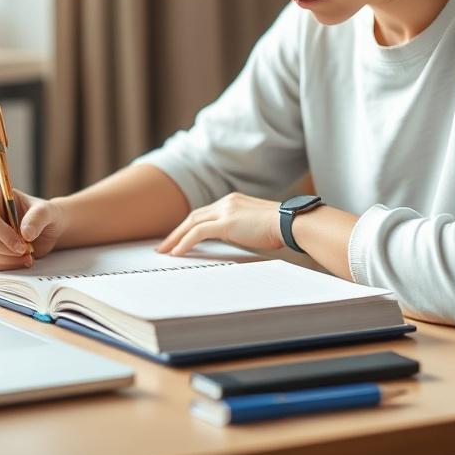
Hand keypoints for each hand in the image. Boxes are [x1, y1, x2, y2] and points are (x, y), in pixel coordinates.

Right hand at [0, 185, 67, 270]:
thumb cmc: (42, 216)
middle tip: (26, 251)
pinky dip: (4, 265)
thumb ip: (38, 217)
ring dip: (5, 258)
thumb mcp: (47, 212)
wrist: (43, 230)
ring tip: (26, 256)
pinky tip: (19, 260)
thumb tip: (26, 233)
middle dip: (4, 248)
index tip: (22, 245)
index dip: (3, 233)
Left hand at [156, 192, 283, 255]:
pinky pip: (198, 233)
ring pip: (192, 223)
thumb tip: (234, 238)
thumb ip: (242, 228)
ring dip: (176, 238)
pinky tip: (177, 252)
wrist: (291, 222)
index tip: (180, 237)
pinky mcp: (226, 222)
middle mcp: (226, 202)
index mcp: (233, 201)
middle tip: (164, 246)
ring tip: (165, 251)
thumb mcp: (256, 225)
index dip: (190, 226)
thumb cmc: (281, 227)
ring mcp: (225, 210)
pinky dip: (185, 242)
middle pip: (193, 216)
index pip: (204, 213)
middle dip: (177, 231)